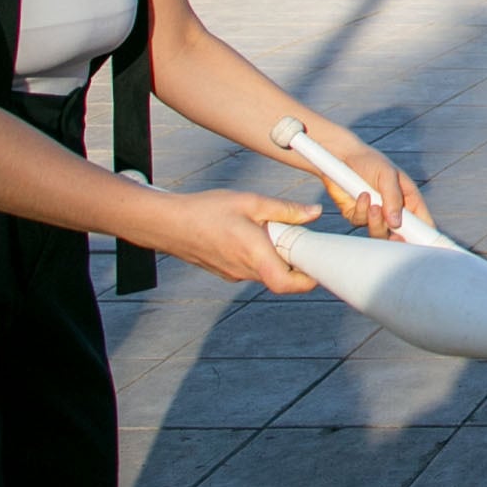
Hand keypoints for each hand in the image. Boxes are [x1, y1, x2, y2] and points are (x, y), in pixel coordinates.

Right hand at [156, 188, 322, 289]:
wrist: (167, 224)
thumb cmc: (206, 211)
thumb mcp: (251, 202)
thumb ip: (285, 210)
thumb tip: (313, 213)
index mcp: (254, 255)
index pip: (287, 284)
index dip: (308, 281)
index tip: (319, 266)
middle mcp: (244, 271)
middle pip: (280, 278)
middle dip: (295, 263)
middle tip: (302, 241)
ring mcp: (233, 273)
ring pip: (265, 272)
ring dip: (277, 258)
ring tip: (275, 232)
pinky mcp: (224, 270)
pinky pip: (251, 268)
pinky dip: (261, 257)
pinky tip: (255, 235)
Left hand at [315, 134, 429, 240]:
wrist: (342, 157)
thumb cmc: (370, 161)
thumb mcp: (388, 175)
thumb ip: (393, 198)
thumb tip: (396, 223)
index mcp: (409, 200)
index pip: (423, 224)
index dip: (424, 237)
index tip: (421, 244)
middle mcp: (394, 210)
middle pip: (400, 236)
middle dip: (396, 238)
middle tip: (394, 235)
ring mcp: (375, 215)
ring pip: (378, 233)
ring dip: (376, 222)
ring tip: (374, 206)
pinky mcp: (357, 215)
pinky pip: (360, 222)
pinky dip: (361, 211)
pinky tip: (362, 195)